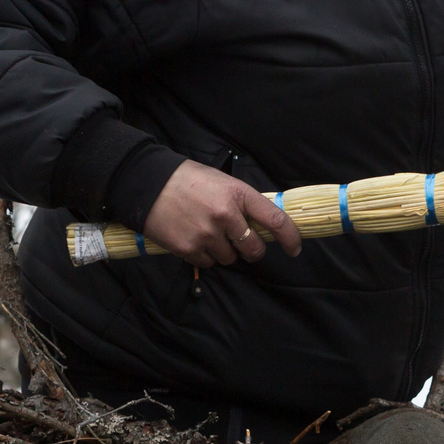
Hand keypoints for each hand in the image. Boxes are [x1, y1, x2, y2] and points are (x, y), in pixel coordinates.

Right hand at [141, 160, 302, 266]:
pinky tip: (194, 238)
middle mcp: (226, 215)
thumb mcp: (222, 182)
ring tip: (208, 232)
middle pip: (254, 248)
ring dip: (225, 251)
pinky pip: (209, 263)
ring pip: (230, 258)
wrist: (148, 185)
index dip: (290, 237)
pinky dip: (205, 255)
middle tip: (241, 242)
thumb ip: (243, 202)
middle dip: (251, 249)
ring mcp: (207, 234)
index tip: (295, 249)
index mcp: (238, 194)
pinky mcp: (189, 249)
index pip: (275, 219)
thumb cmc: (188, 180)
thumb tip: (263, 224)